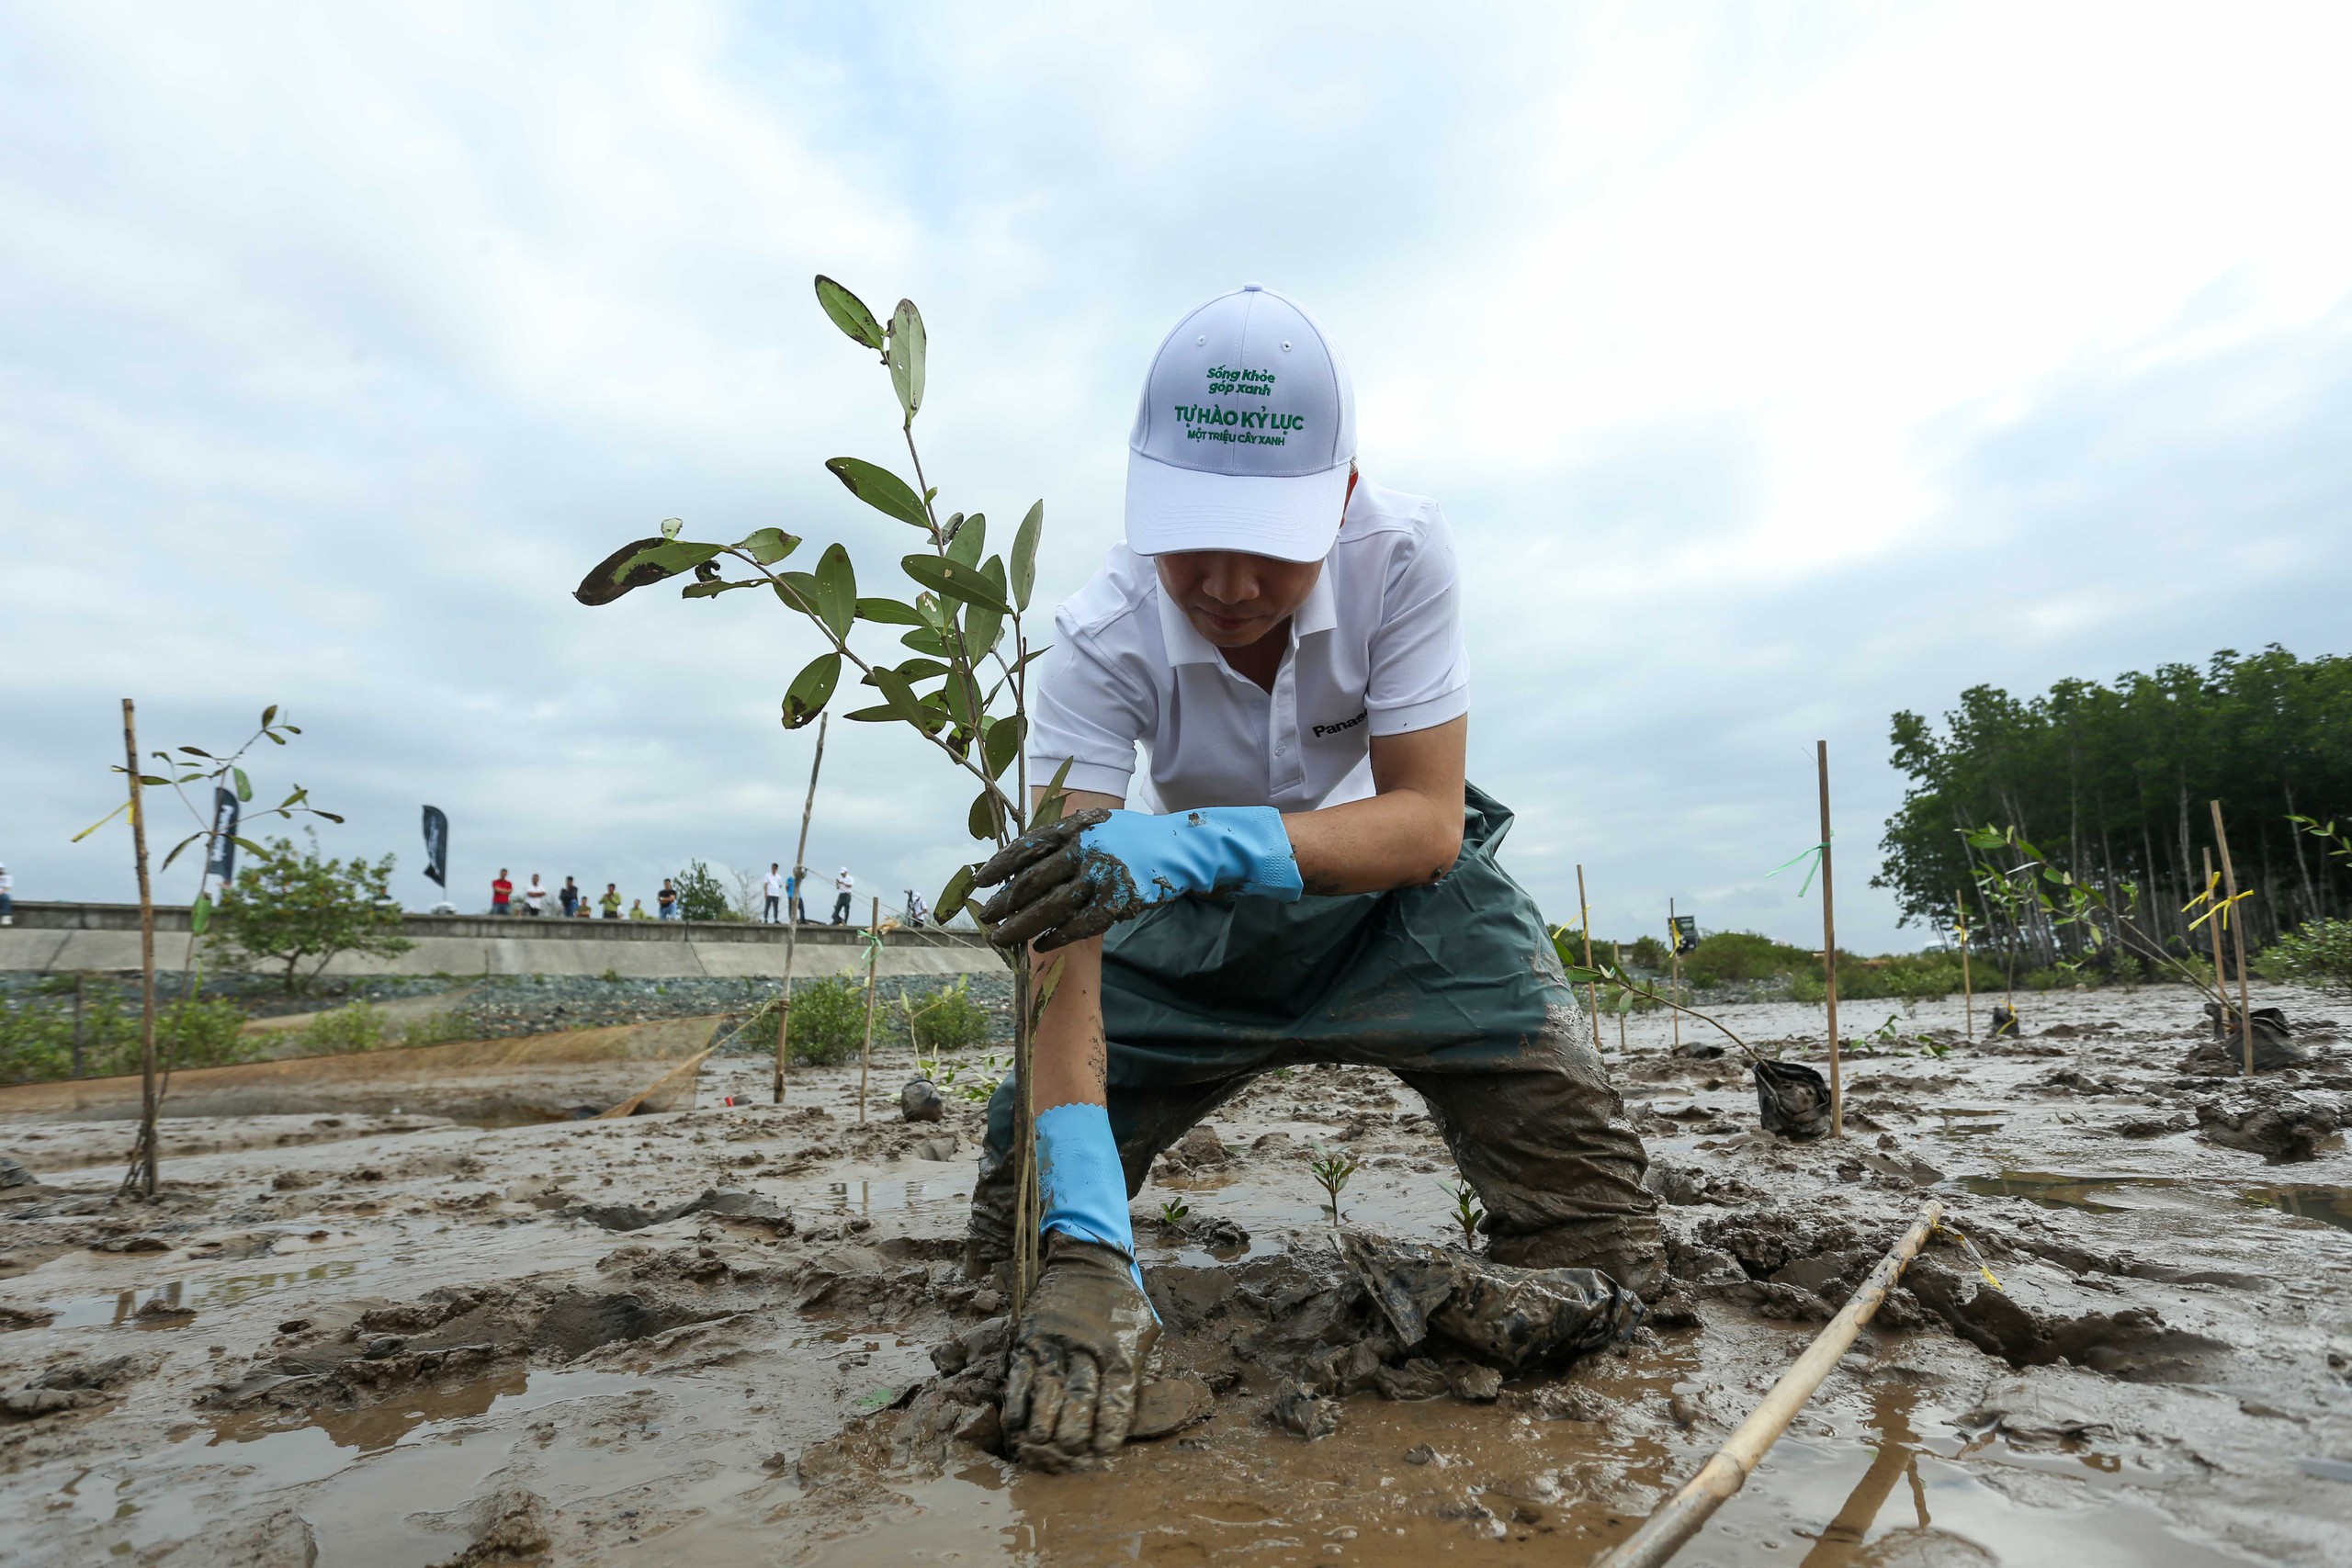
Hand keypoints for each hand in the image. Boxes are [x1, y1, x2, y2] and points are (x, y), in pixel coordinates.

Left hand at [975, 805, 1301, 951]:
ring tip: (1000, 939)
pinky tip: (1039, 947)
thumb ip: (1067, 839)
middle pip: (1032, 880)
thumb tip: (1027, 861)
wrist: (1183, 849)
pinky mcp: (1118, 901)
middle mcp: (1085, 850)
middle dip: (1003, 901)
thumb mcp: (1100, 827)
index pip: (1027, 847)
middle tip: (983, 918)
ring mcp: (1102, 876)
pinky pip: (1080, 924)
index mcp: (1077, 828)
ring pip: (1050, 906)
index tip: (978, 881)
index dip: (1000, 865)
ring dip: (1021, 924)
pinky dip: (1056, 936)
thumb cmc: (1136, 839)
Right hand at [1002, 1233, 1159, 1469]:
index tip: (1103, 1453)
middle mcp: (1087, 1350)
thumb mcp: (1146, 1328)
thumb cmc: (1122, 1302)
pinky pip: (1019, 1377)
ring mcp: (1055, 1344)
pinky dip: (1017, 1405)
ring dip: (1043, 1426)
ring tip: (1041, 1448)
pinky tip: (1017, 1427)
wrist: (1087, 1261)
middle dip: (1074, 1435)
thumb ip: (1143, 1366)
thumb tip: (1145, 1409)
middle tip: (1070, 1455)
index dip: (1109, 1432)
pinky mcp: (1029, 1339)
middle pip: (1080, 1401)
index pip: (1116, 1402)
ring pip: (1046, 1393)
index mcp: (1121, 1351)